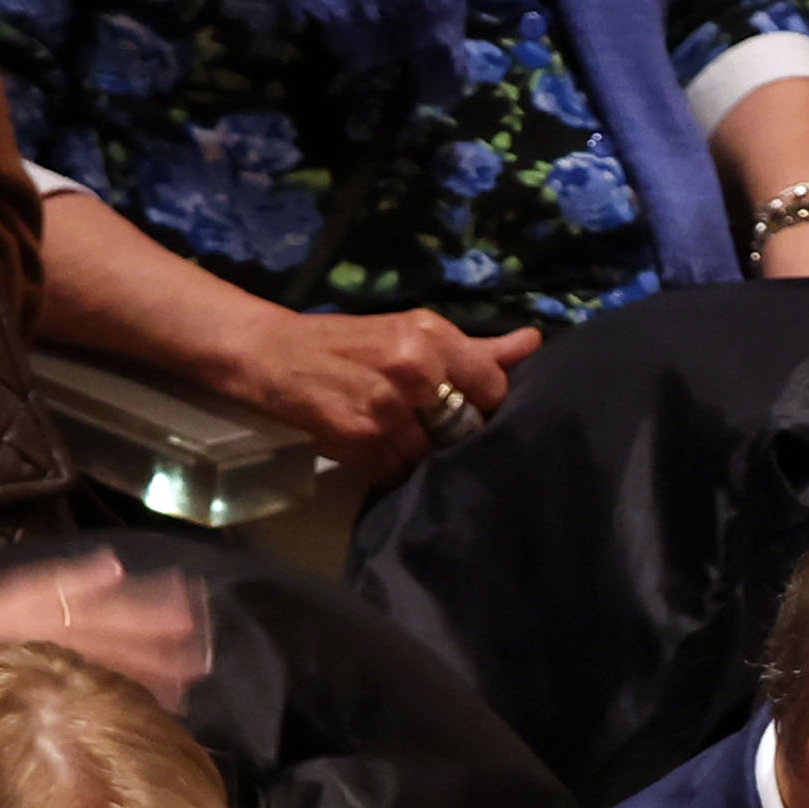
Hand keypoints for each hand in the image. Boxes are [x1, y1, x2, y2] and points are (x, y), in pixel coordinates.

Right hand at [232, 308, 540, 482]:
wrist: (274, 354)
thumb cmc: (350, 345)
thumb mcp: (412, 334)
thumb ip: (474, 349)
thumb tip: (534, 343)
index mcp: (431, 336)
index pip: (493, 389)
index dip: (484, 408)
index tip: (467, 413)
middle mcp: (414, 367)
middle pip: (465, 429)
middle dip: (451, 437)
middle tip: (429, 430)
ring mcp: (386, 405)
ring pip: (431, 456)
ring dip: (417, 457)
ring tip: (396, 439)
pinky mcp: (360, 437)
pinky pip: (396, 473)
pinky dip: (388, 469)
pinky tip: (373, 450)